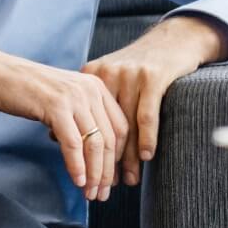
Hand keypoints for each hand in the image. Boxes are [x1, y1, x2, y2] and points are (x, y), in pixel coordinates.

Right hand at [0, 42, 124, 201]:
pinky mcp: (56, 107)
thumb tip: (91, 151)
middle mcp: (90, 90)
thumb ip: (80, 117)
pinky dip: (77, 166)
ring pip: (95, 143)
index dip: (120, 157)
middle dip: (109, 171)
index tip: (114, 178)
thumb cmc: (26, 89)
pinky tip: (77, 181)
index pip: (121, 126)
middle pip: (111, 138)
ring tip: (90, 193)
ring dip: (94, 173)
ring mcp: (74, 97)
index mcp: (96, 86)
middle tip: (103, 193)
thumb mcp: (63, 99)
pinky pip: (73, 143)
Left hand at [81, 15, 227, 185]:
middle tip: (106, 188)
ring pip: (125, 126)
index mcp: (93, 74)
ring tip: (129, 180)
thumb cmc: (141, 65)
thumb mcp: (111, 77)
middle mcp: (109, 74)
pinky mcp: (153, 77)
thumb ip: (89, 103)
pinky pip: (147, 116)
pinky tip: (146, 157)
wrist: (173, 39)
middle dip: (105, 162)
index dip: (85, 153)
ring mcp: (131, 75)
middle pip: (105, 128)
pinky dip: (146, 139)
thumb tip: (53, 136)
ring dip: (127, 158)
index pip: (86, 121)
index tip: (88, 177)